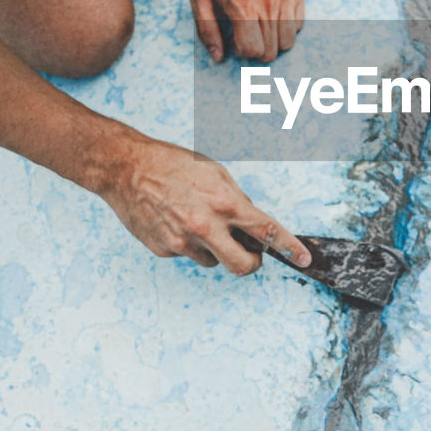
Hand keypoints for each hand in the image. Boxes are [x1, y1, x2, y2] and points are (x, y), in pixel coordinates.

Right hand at [99, 129, 311, 273]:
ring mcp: (182, 242)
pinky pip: (187, 255)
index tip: (305, 259)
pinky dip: (188, 243)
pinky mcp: (164, 250)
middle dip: (253, 263)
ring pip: (213, 261)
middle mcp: (205, 226)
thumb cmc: (172, 164)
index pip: (267, 230)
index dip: (291, 247)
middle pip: (243, 266)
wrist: (126, 169)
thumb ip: (236, 199)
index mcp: (224, 203)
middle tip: (250, 252)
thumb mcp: (214, 172)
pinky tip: (175, 221)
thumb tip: (252, 225)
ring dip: (214, 248)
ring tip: (196, 220)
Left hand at [191, 0, 304, 62]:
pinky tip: (274, 16)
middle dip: (259, 50)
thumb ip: (206, 30)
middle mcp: (266, 6)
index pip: (252, 50)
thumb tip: (218, 57)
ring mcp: (285, 0)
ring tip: (263, 27)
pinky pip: (298, 25)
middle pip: (271, 51)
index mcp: (242, 9)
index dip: (243, 50)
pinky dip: (287, 27)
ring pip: (287, 42)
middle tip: (250, 34)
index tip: (237, 39)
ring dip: (274, 41)